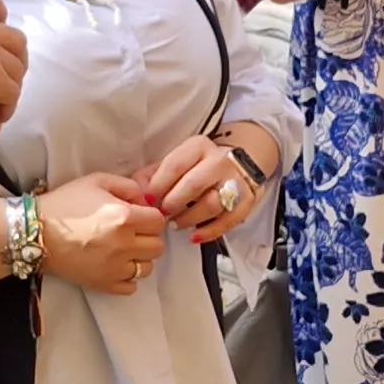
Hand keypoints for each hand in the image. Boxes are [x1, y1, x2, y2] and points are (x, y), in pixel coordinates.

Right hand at [36, 174, 166, 295]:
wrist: (35, 231)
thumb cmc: (65, 203)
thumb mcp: (96, 181)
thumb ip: (127, 186)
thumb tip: (144, 200)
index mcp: (124, 217)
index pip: (158, 221)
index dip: (150, 216)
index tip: (138, 216)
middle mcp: (123, 244)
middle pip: (157, 246)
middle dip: (147, 237)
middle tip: (131, 233)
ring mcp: (114, 267)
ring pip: (147, 268)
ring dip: (139, 258)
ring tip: (122, 250)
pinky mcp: (104, 284)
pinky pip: (131, 286)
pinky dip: (127, 277)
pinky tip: (114, 265)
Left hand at [142, 129, 271, 241]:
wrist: (237, 165)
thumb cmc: (197, 167)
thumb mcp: (175, 162)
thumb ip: (152, 175)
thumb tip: (137, 194)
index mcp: (198, 146)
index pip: (174, 165)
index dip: (158, 185)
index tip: (148, 200)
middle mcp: (219, 160)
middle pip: (193, 184)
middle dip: (173, 203)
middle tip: (162, 214)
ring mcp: (236, 181)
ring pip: (212, 204)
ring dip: (189, 218)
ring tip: (177, 224)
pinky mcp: (246, 200)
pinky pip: (228, 221)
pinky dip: (209, 232)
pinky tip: (194, 236)